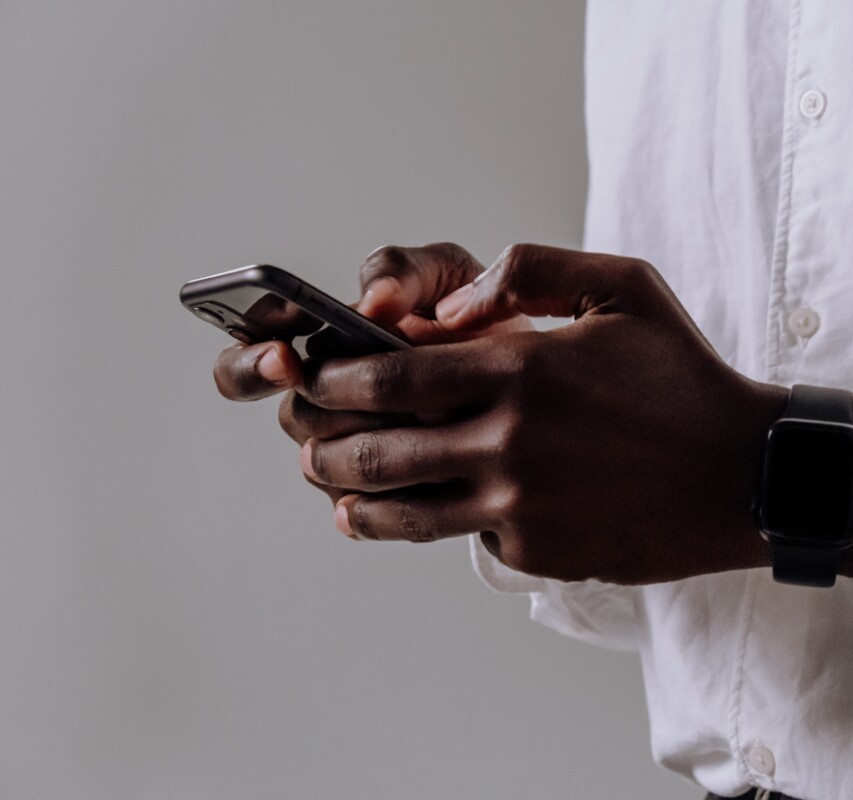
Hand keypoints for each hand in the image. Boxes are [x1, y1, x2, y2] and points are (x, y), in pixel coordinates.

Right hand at [211, 243, 531, 504]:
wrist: (539, 377)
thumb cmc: (478, 316)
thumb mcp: (446, 274)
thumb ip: (403, 271)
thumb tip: (371, 300)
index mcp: (325, 339)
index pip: (250, 350)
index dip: (253, 360)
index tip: (283, 357)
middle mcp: (326, 399)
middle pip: (296, 416)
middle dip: (334, 407)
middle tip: (372, 396)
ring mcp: (352, 453)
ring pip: (330, 464)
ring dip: (375, 444)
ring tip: (431, 423)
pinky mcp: (383, 498)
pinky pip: (368, 507)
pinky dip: (398, 487)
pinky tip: (438, 469)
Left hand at [293, 244, 787, 584]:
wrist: (745, 475)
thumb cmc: (684, 377)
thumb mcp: (624, 287)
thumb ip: (530, 271)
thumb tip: (449, 307)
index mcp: (521, 368)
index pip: (388, 376)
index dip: (333, 377)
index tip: (316, 376)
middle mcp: (509, 442)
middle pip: (376, 449)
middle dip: (323, 442)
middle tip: (307, 436)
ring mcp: (520, 506)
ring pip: (400, 510)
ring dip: (351, 497)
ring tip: (333, 488)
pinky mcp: (536, 552)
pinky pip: (461, 538)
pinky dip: (434, 523)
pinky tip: (417, 513)